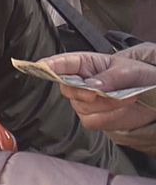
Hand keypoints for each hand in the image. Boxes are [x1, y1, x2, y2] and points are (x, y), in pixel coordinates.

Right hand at [41, 47, 155, 130]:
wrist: (152, 97)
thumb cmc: (137, 76)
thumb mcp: (128, 70)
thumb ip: (109, 77)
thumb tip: (92, 86)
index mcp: (84, 64)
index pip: (61, 63)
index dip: (49, 65)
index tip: (40, 66)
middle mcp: (78, 82)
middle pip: (68, 89)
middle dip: (85, 92)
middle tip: (104, 91)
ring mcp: (82, 102)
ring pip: (82, 107)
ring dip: (107, 105)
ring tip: (126, 97)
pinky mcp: (91, 118)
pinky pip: (92, 121)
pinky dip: (110, 117)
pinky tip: (121, 109)